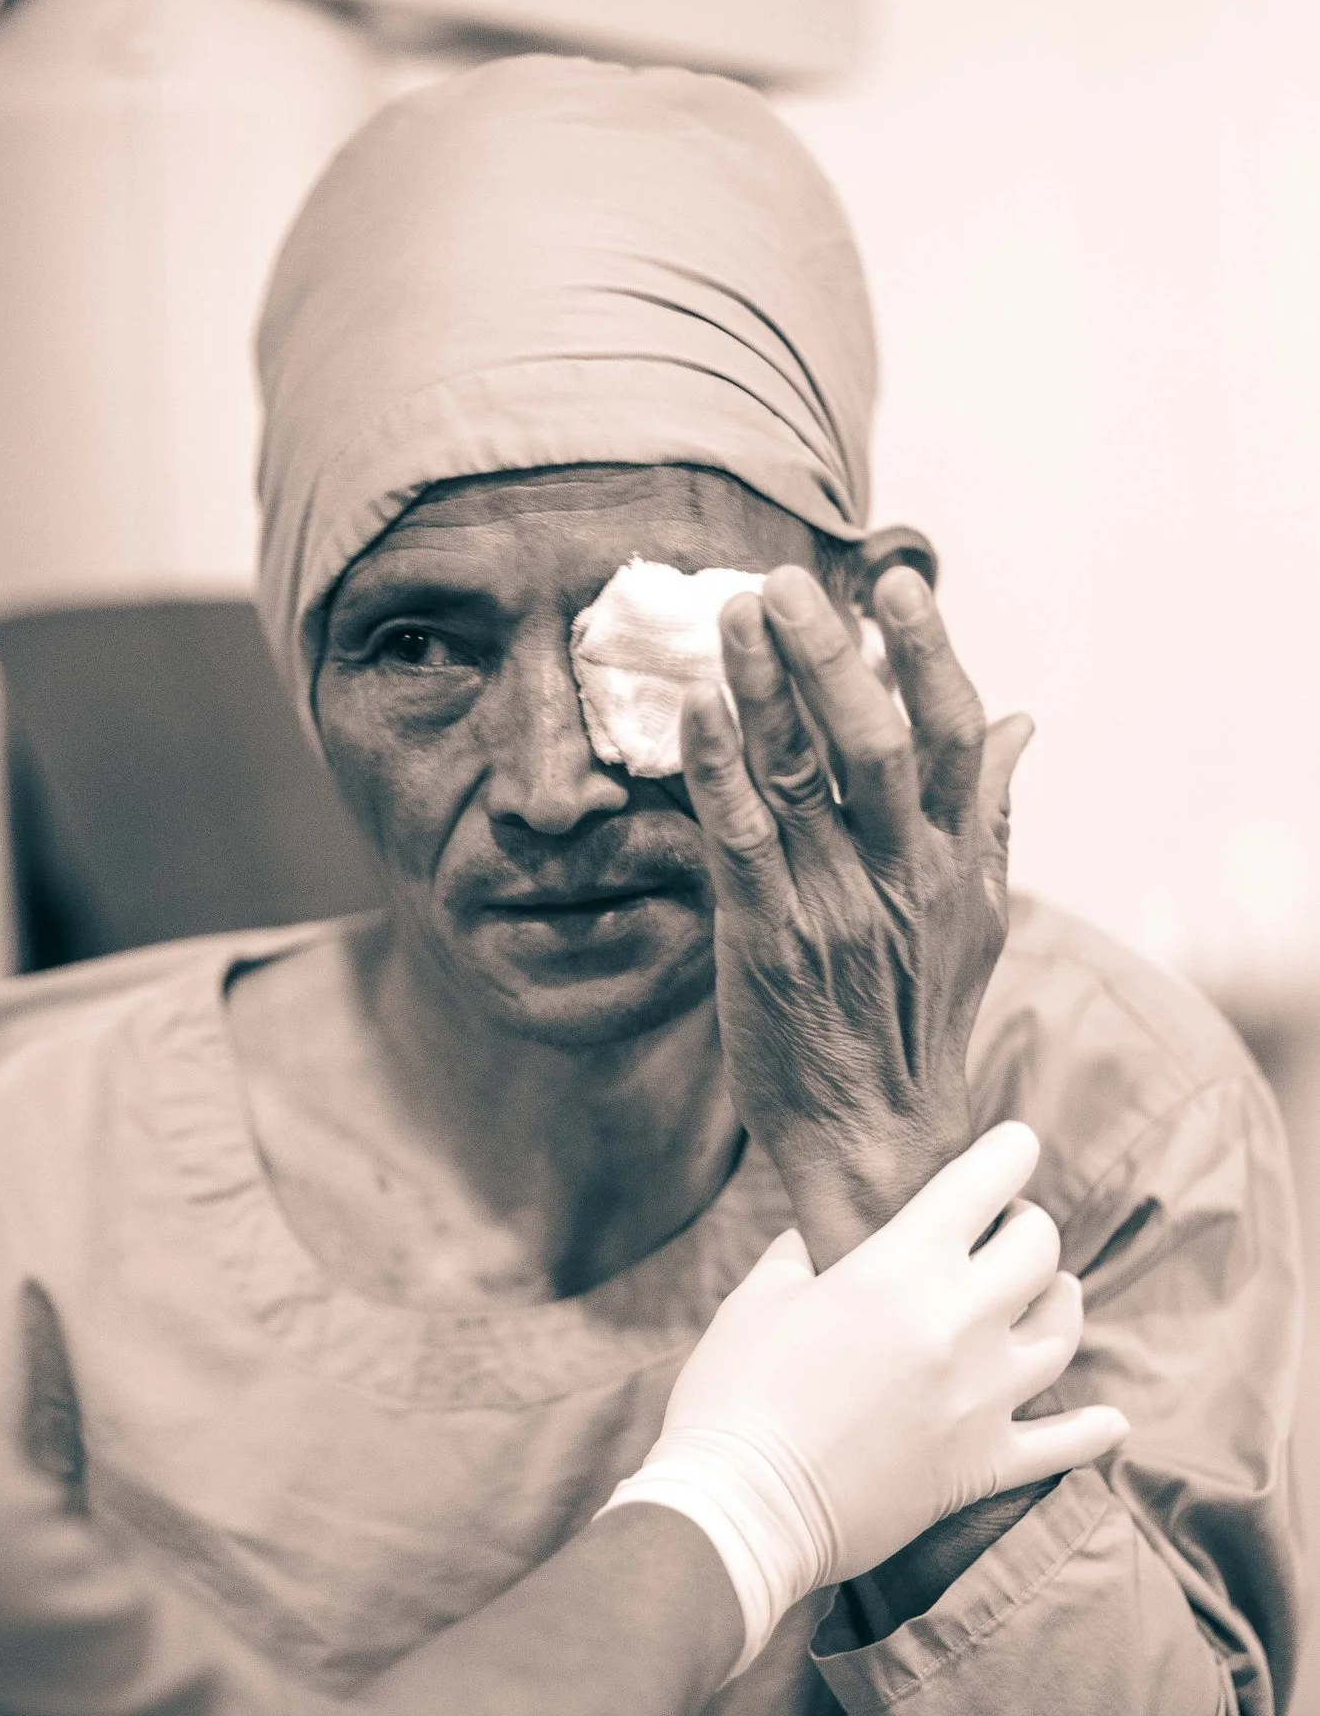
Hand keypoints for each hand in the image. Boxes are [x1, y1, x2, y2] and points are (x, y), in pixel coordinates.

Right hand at [613, 1125, 1128, 1666]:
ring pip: (1061, 1332)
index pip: (980, 1185)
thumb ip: (800, 1256)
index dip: (1007, 1153)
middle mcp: (961, 1321)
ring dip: (1060, 1302)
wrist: (746, 1501)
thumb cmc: (737, 1390)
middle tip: (1007, 1225)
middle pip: (1037, 1252)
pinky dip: (1092, 1429)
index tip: (1016, 1142)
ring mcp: (984, 1396)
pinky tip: (1109, 1419)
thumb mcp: (758, 1299)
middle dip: (1028, 1225)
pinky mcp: (986, 1462)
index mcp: (901, 1266)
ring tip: (1050, 1292)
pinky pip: (1065, 1443)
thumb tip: (818, 1241)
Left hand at [681, 564, 1029, 1264]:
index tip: (894, 583)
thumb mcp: (973, 911)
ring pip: (799, 776)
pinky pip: (739, 839)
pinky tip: (699, 709)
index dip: (925, 654)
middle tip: (786, 582)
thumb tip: (1016, 719)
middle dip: (830, 654)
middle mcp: (902, 873)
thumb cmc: (913, 1012)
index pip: (951, 734)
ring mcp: (832, 906)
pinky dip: (718, 769)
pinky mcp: (766, 940)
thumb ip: (985, 809)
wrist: (873, 1134)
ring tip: (733, 614)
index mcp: (954, 857)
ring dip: (764, 688)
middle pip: (874, 740)